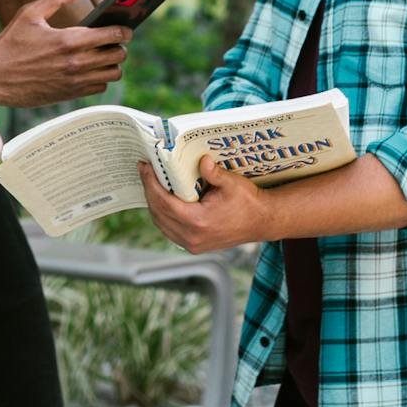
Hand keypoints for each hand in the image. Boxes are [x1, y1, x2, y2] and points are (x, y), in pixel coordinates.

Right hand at [0, 0, 128, 106]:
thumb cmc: (10, 43)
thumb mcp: (30, 13)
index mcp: (68, 40)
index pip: (113, 36)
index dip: (125, 31)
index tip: (126, 28)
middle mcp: (74, 63)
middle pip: (118, 56)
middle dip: (120, 47)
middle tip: (113, 41)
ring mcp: (73, 82)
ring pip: (112, 75)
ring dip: (112, 64)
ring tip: (102, 55)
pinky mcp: (68, 95)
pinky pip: (99, 88)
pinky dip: (100, 79)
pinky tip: (89, 69)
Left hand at [138, 155, 270, 253]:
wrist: (262, 222)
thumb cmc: (249, 202)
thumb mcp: (232, 183)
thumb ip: (214, 173)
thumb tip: (202, 160)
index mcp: (198, 221)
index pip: (164, 202)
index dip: (151, 184)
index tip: (144, 168)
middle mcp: (191, 237)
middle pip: (158, 213)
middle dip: (149, 191)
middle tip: (145, 171)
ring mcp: (192, 244)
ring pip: (161, 224)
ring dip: (154, 203)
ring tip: (152, 183)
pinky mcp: (194, 246)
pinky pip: (170, 230)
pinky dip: (163, 215)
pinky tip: (163, 200)